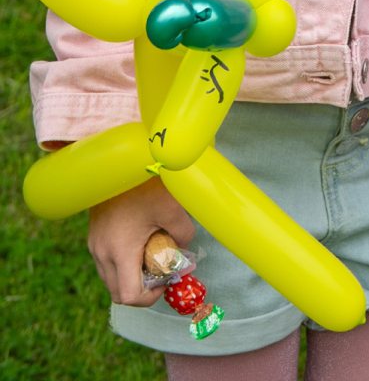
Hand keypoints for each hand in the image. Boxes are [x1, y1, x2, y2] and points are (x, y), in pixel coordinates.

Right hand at [87, 180, 194, 305]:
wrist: (119, 162)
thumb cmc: (146, 184)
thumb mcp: (173, 208)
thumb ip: (183, 234)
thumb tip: (183, 248)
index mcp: (120, 251)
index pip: (129, 295)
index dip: (149, 297)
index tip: (164, 282)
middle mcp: (101, 253)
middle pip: (117, 292)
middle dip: (141, 289)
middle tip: (160, 273)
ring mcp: (94, 245)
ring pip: (110, 278)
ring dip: (130, 276)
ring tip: (151, 256)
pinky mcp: (94, 235)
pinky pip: (106, 262)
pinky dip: (122, 263)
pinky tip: (139, 243)